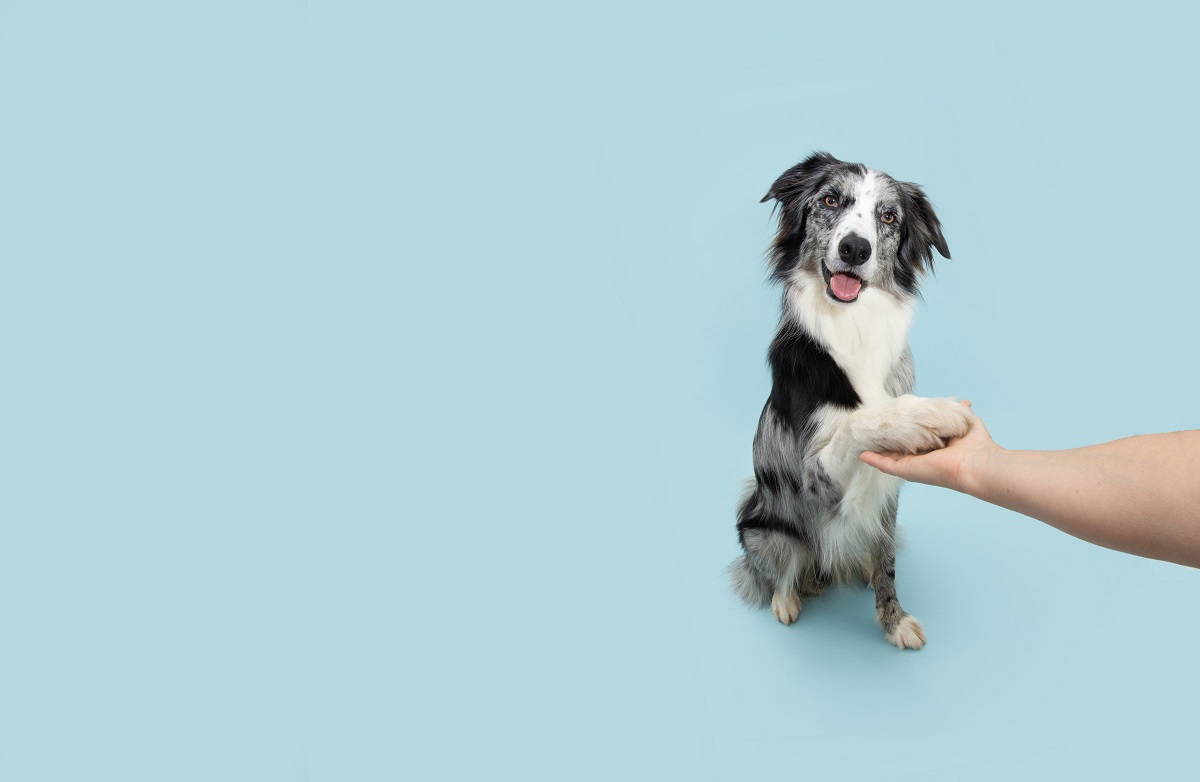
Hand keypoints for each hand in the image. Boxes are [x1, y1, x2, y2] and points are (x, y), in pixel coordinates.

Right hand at [859, 401, 997, 492]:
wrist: (976, 462)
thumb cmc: (976, 445)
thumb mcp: (966, 421)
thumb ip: (961, 412)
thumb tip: (965, 402)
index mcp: (935, 448)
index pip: (918, 439)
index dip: (908, 430)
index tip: (899, 421)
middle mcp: (922, 458)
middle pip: (901, 449)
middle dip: (889, 440)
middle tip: (878, 429)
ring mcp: (912, 465)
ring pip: (890, 457)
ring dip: (878, 449)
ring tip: (866, 439)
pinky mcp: (905, 469)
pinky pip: (884, 464)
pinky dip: (873, 460)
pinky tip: (863, 455)